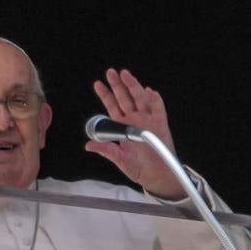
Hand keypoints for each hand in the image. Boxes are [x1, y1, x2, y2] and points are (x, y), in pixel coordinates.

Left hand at [85, 68, 185, 199]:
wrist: (157, 176)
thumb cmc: (138, 168)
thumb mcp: (120, 160)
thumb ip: (106, 151)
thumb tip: (89, 145)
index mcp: (122, 126)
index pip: (112, 106)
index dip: (105, 95)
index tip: (98, 84)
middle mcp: (135, 120)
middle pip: (125, 98)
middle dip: (118, 85)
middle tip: (111, 73)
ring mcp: (148, 120)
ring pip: (140, 99)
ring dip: (133, 86)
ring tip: (126, 76)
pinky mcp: (161, 124)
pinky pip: (158, 108)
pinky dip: (154, 99)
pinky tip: (149, 92)